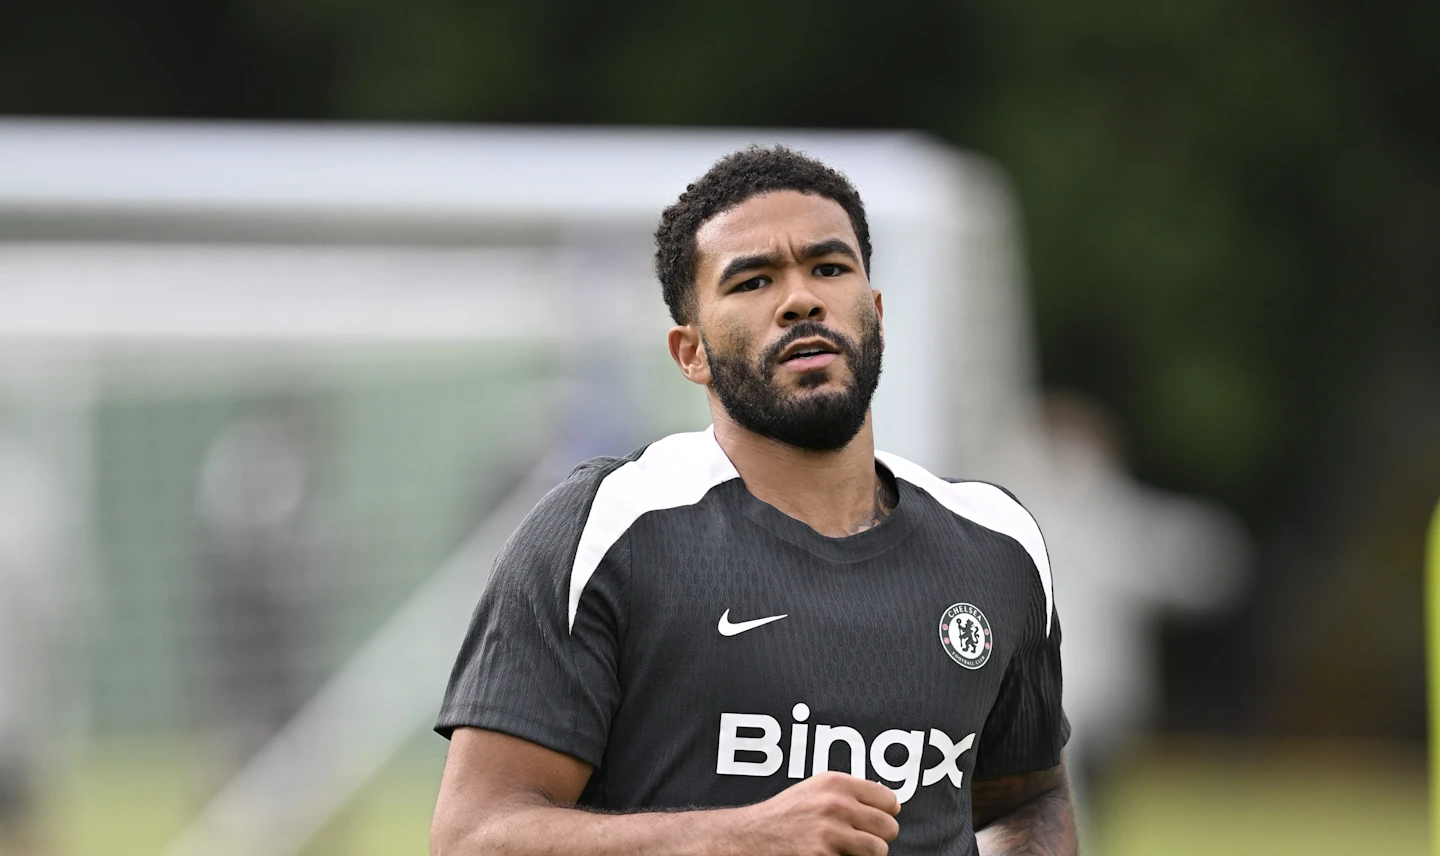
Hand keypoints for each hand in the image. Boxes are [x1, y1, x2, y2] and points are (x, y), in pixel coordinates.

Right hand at [731, 772, 901, 855]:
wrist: (750, 837)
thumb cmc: (784, 816)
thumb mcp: (814, 791)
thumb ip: (848, 794)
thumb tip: (890, 805)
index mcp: (836, 784)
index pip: (890, 801)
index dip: (883, 815)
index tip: (872, 823)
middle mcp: (835, 804)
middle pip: (889, 827)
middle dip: (877, 837)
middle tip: (858, 842)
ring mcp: (829, 832)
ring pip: (878, 850)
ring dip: (864, 855)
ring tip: (845, 852)